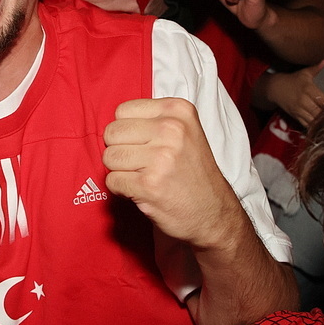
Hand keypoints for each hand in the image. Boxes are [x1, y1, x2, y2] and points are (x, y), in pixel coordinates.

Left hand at [102, 97, 233, 248]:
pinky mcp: (149, 185)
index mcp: (178, 111)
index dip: (126, 130)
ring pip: (109, 157)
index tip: (144, 145)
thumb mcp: (184, 131)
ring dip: (119, 171)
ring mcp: (160, 158)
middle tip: (140, 164)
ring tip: (142, 176)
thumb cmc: (192, 172)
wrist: (214, 214)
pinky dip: (120, 190)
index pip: (123, 111)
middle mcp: (171, 129)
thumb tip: (111, 125)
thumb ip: (151, 121)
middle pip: (112, 132)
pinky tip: (142, 190)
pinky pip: (112, 181)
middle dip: (119, 150)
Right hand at [257, 61, 323, 128]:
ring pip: (315, 121)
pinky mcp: (297, 118)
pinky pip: (308, 126)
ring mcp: (299, 111)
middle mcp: (303, 101)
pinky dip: (317, 127)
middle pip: (320, 112)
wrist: (275, 89)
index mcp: (308, 88)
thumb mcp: (305, 72)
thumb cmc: (293, 80)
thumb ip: (317, 69)